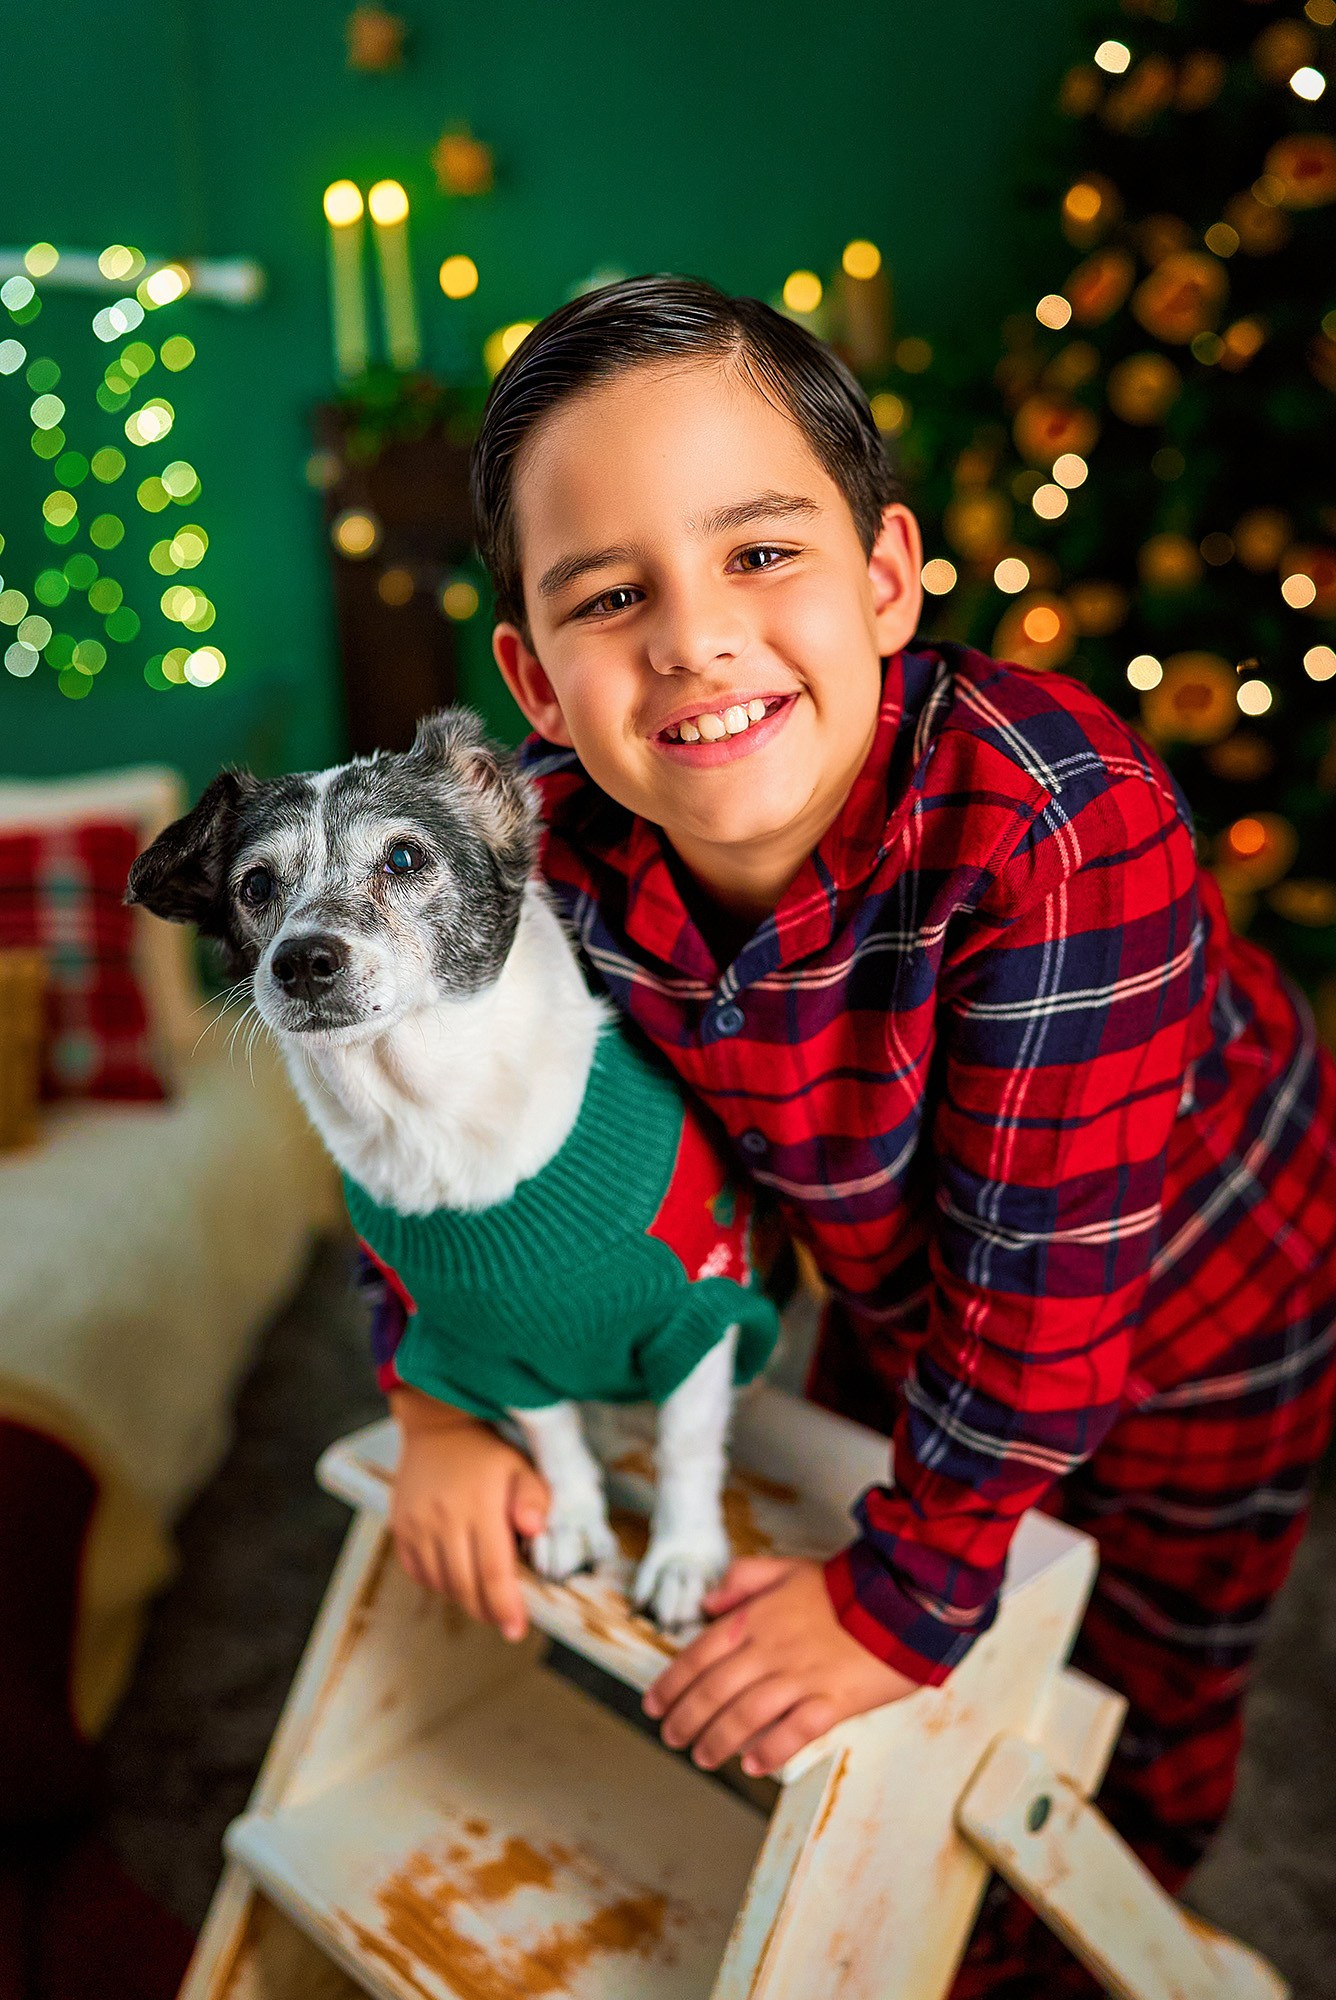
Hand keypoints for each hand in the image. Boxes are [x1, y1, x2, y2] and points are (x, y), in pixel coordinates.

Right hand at [388, 1386, 548, 1641]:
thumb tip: (536, 1529)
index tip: (517, 1629)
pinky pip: (417, 1572)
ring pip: (440, 1584)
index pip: (493, 1573)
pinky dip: (437, 1582)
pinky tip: (455, 1574)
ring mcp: (416, 1525)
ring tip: (483, 1595)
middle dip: (487, 1611)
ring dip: (463, 1598)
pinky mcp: (399, 1528)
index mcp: (478, 1507)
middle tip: (504, 1619)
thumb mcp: (521, 1466)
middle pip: (465, 1587)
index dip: (505, 1607)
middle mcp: (443, 1520)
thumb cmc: (487, 1451)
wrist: (437, 1426)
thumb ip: (534, 1499)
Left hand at [642, 1556, 918, 1775]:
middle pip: (714, 1691)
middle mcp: (771, 1650)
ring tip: (703, 1757)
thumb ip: (742, 1580)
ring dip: (718, 1740)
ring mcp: (801, 1677)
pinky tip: (754, 1764)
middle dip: (686, 1719)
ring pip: (746, 1716)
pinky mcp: (833, 1700)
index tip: (655, 1704)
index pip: (699, 1655)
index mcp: (755, 1619)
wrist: (900, 1599)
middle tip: (671, 1738)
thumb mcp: (786, 1568)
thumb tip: (709, 1602)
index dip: (672, 1683)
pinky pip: (794, 1732)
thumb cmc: (844, 1587)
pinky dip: (771, 1750)